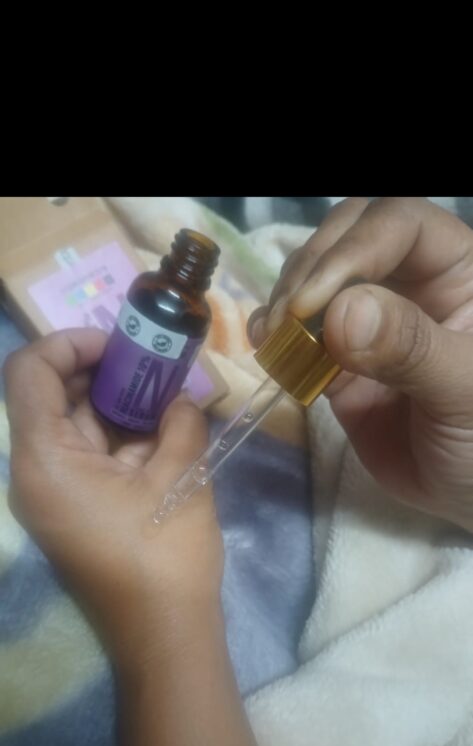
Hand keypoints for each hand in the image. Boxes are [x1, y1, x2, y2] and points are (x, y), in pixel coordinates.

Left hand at [3, 329, 223, 653]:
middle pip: (50, 397)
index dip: (71, 344)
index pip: (30, 372)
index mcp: (43, 460)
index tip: (122, 346)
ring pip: (73, 427)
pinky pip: (87, 458)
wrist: (164, 635)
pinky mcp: (73, 512)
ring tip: (167, 395)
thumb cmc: (166, 554)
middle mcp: (34, 474)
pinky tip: (162, 432)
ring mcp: (52, 496)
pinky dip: (119, 439)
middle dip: (102, 373)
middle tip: (155, 366)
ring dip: (116, 405)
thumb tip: (179, 398)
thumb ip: (178, 421)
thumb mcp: (180, 475)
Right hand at [249, 197, 472, 533]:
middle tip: (288, 317)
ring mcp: (370, 322)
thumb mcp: (463, 390)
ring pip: (317, 279)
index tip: (311, 303)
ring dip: (285, 300)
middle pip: (349, 237)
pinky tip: (267, 349)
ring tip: (273, 338)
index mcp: (458, 271)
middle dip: (311, 268)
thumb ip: (410, 347)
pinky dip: (276, 337)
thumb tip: (339, 313)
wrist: (470, 498)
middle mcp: (412, 283)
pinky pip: (300, 335)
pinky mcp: (340, 363)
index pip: (399, 226)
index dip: (351, 252)